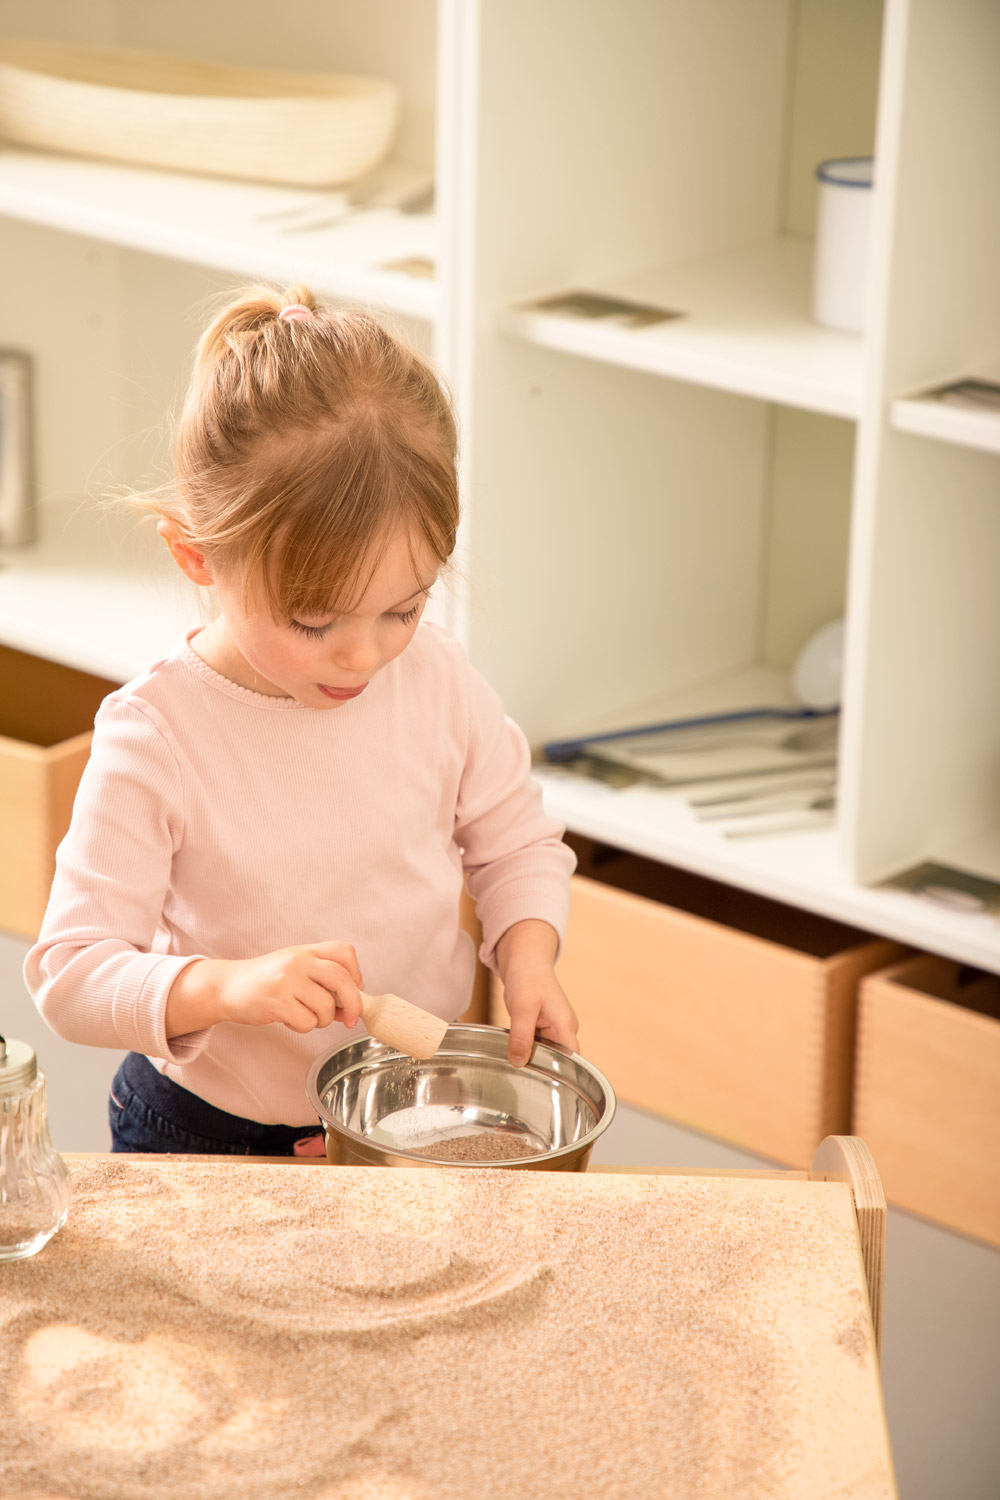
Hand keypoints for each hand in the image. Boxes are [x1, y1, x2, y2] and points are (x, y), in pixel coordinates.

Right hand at [166, 942, 363, 1037]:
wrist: (227, 986)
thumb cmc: (266, 980)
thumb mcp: (294, 967)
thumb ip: (321, 979)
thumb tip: (351, 1005)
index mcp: (306, 951)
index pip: (343, 952)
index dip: (356, 972)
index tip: (357, 989)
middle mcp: (298, 961)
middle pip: (341, 979)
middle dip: (352, 1003)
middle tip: (349, 1018)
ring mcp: (286, 980)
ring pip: (325, 1006)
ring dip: (322, 1020)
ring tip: (306, 1016)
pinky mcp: (276, 1001)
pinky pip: (306, 1021)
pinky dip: (303, 1027)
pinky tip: (290, 1020)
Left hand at [495, 919, 578, 1066]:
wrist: (524, 958)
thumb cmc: (528, 977)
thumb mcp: (522, 1008)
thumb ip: (521, 1036)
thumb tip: (519, 1062)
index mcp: (565, 1026)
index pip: (572, 1061)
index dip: (561, 1074)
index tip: (542, 1082)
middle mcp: (563, 1029)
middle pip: (559, 1059)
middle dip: (542, 1068)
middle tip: (522, 1076)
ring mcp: (553, 1027)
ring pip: (546, 1052)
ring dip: (532, 1057)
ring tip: (517, 1065)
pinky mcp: (542, 1025)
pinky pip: (537, 1044)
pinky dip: (527, 1048)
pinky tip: (515, 1051)